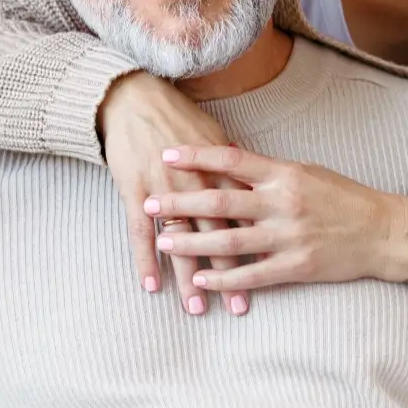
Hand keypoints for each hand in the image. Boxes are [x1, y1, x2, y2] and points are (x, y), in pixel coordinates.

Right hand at [98, 72, 250, 314]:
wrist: (136, 98)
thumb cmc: (180, 118)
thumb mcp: (217, 139)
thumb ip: (238, 172)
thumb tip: (262, 192)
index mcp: (223, 171)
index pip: (246, 218)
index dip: (258, 248)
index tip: (272, 277)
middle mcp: (198, 183)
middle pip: (217, 236)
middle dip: (228, 275)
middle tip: (237, 308)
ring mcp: (165, 188)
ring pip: (180, 241)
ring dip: (187, 277)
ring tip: (195, 307)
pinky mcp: (135, 190)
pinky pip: (140, 231)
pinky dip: (145, 259)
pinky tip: (149, 285)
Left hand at [146, 145, 407, 292]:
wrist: (384, 232)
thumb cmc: (345, 198)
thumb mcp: (308, 172)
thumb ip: (268, 170)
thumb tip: (229, 155)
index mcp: (286, 175)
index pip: (232, 161)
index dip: (197, 156)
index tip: (167, 153)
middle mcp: (284, 204)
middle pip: (221, 202)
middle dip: (180, 203)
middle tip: (149, 202)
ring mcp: (290, 237)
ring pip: (230, 242)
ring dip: (192, 243)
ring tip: (163, 242)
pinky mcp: (297, 266)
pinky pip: (253, 275)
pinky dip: (225, 279)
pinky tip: (201, 279)